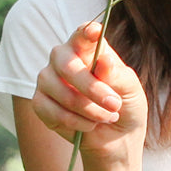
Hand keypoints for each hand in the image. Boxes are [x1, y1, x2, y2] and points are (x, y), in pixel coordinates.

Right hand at [33, 23, 147, 162]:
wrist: (117, 138)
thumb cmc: (125, 106)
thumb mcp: (130, 90)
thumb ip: (117, 75)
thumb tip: (104, 61)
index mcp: (86, 48)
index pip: (82, 34)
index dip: (86, 32)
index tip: (95, 32)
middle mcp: (63, 59)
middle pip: (67, 64)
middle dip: (92, 88)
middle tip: (114, 104)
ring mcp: (48, 80)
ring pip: (62, 92)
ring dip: (90, 110)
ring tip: (107, 117)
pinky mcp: (40, 103)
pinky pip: (53, 112)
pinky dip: (77, 123)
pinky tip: (89, 125)